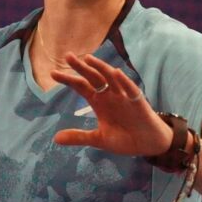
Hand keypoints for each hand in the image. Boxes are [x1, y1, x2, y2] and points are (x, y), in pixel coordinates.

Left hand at [50, 54, 173, 156]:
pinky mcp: (138, 101)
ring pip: (111, 78)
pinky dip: (124, 81)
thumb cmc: (125, 139)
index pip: (81, 87)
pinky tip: (116, 73)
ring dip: (101, 68)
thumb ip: (79, 137)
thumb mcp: (99, 139)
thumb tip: (56, 139)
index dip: (68, 80)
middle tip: (67, 56)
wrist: (148, 145)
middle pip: (93, 77)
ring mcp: (124, 96)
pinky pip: (130, 89)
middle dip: (81, 67)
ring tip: (89, 59)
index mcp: (99, 102)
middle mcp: (110, 95)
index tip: (52, 74)